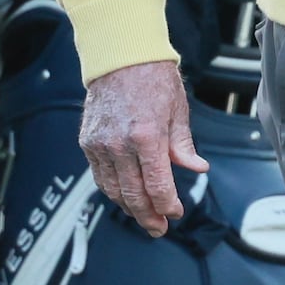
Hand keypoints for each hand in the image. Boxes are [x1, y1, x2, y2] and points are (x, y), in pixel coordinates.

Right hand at [79, 59, 208, 236]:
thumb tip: (196, 168)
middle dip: (149, 216)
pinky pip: (100, 176)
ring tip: (144, 217)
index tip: (175, 213)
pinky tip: (124, 196)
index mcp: (147, 136)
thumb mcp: (177, 111)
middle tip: (159, 227)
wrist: (120, 56)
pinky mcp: (88, 142)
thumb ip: (183, 145)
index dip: (167, 206)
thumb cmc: (152, 78)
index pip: (157, 186)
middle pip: (134, 195)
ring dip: (129, 208)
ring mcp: (100, 144)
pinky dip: (112, 190)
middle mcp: (120, 144)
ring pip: (113, 191)